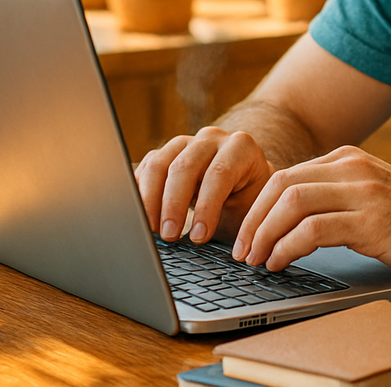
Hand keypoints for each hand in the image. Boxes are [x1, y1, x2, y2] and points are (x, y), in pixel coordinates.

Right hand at [135, 127, 273, 244]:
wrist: (240, 184)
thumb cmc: (248, 200)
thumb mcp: (250, 210)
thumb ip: (239, 222)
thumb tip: (233, 252)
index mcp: (241, 147)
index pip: (219, 173)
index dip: (207, 207)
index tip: (199, 238)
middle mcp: (212, 139)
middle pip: (184, 167)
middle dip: (173, 205)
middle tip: (169, 236)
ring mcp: (185, 143)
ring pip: (158, 164)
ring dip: (151, 201)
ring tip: (153, 230)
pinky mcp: (164, 153)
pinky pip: (145, 169)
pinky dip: (140, 194)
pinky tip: (141, 216)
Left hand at [235, 146, 390, 275]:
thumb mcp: (374, 191)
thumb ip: (339, 193)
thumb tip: (293, 217)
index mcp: (349, 159)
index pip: (286, 175)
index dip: (258, 206)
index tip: (247, 234)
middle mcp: (352, 168)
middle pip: (280, 184)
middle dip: (253, 219)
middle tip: (242, 250)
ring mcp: (363, 192)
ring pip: (291, 202)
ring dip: (264, 234)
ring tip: (256, 259)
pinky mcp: (372, 221)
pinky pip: (313, 229)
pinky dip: (287, 247)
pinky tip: (281, 262)